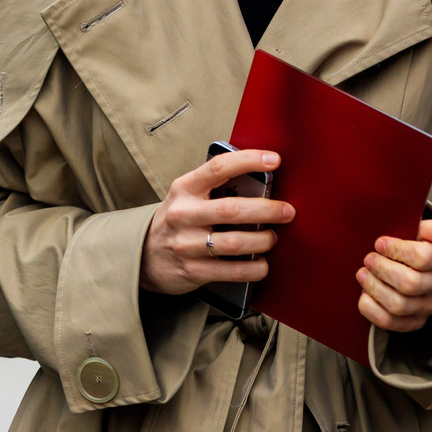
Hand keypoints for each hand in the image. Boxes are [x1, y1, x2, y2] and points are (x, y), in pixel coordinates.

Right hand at [139, 148, 294, 295]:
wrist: (143, 254)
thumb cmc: (179, 218)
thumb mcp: (188, 195)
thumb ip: (216, 187)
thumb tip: (262, 179)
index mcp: (185, 188)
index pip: (218, 168)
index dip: (248, 161)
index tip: (274, 160)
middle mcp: (183, 215)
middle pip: (232, 210)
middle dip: (267, 210)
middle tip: (287, 211)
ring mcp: (186, 245)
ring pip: (234, 243)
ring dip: (262, 240)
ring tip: (272, 237)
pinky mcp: (192, 271)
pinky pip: (231, 271)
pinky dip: (253, 268)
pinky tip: (263, 264)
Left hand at [356, 219, 431, 332]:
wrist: (411, 263)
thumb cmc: (414, 242)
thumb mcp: (422, 230)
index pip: (423, 257)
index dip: (397, 250)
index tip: (379, 243)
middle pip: (410, 283)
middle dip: (383, 270)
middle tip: (368, 259)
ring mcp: (430, 306)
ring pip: (399, 305)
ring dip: (374, 288)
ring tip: (362, 274)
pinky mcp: (415, 322)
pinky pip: (390, 323)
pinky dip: (371, 309)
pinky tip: (364, 295)